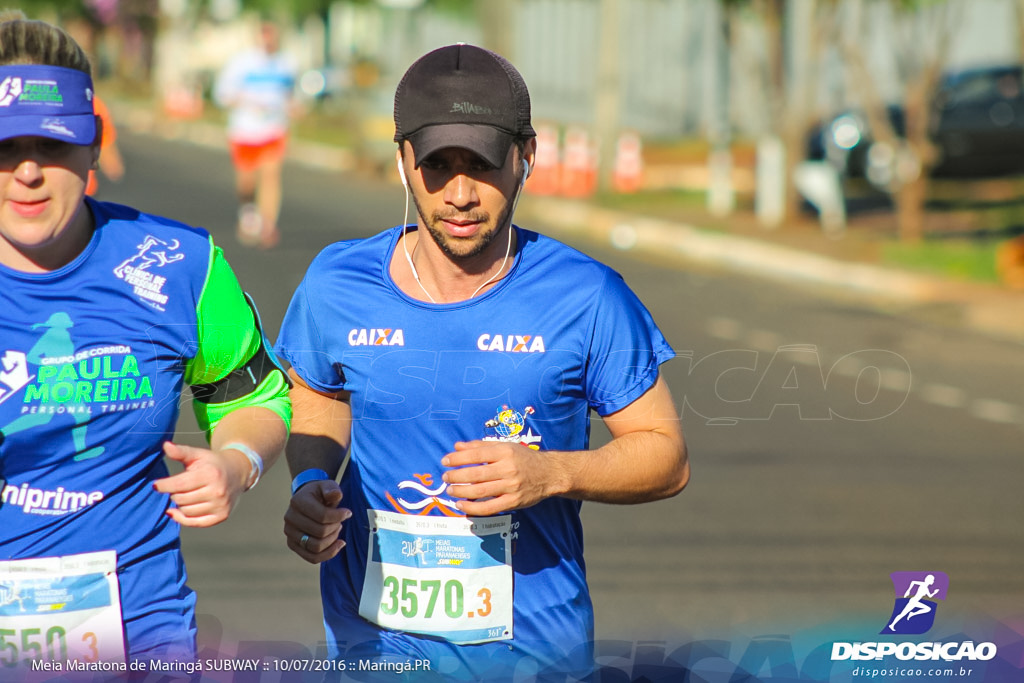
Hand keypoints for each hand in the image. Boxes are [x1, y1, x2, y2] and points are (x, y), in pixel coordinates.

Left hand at [153, 441, 247, 527]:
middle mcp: (217, 491)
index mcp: (210, 474)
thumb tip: (165, 446)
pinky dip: (183, 518)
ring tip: (186, 494)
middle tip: (179, 486)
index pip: (179, 484)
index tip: (155, 485)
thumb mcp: (198, 455)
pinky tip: (176, 511)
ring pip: (186, 511)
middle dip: (174, 493)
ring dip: (180, 504)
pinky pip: (194, 522)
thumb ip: (181, 452)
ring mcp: (220, 505)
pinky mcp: (221, 516)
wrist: (238, 473)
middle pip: (180, 499)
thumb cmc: (213, 463)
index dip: (163, 485)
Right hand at [284, 480, 351, 563]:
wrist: (307, 500)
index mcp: (298, 501)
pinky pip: (312, 557)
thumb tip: (336, 495)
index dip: (339, 516)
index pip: (322, 516)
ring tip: (337, 530)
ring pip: (316, 547)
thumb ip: (332, 489)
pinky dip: (328, 554)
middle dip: (336, 527)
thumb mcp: (327, 485)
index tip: (348, 513)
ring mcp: (289, 533)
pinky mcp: (293, 544)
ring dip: (332, 540)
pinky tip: (338, 544)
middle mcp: (290, 518)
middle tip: (340, 522)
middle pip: (320, 532)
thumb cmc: (320, 493)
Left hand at [441, 441, 562, 515]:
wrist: (549, 474)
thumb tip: (457, 446)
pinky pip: (489, 507)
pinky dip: (472, 508)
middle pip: (476, 474)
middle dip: (456, 476)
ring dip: (461, 491)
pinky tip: (461, 505)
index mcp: (505, 452)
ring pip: (480, 491)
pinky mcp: (513, 502)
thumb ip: (480, 446)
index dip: (458, 458)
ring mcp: (511, 486)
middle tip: (445, 477)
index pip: (477, 454)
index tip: (445, 461)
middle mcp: (508, 468)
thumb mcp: (504, 447)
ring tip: (450, 490)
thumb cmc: (524, 458)